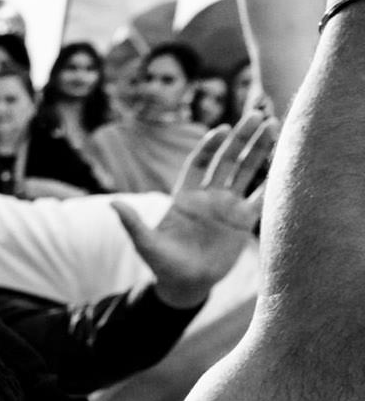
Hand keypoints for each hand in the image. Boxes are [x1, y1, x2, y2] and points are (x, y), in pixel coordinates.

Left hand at [114, 112, 273, 306]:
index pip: (199, 163)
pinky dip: (273, 182)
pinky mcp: (243, 222)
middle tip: (258, 116)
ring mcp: (227, 207)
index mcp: (185, 196)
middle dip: (241, 138)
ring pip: (246, 172)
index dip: (210, 146)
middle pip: (228, 160)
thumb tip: (112, 204)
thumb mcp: (146, 244)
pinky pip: (261, 197)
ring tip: (274, 126)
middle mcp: (208, 196)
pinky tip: (287, 163)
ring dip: (260, 150)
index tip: (222, 129)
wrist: (184, 284)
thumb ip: (132, 223)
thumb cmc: (162, 264)